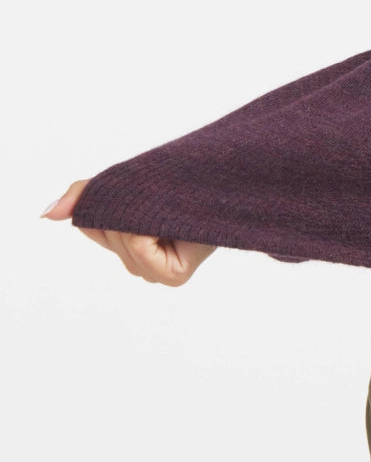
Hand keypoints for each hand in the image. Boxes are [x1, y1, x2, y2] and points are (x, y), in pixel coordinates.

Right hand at [42, 180, 217, 286]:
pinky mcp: (172, 276)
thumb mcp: (130, 186)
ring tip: (170, 206)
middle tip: (160, 195)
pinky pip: (138, 243)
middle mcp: (144, 271)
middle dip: (124, 206)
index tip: (139, 189)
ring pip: (121, 237)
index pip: (92, 225)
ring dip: (138, 212)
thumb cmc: (186, 185)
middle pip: (107, 231)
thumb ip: (87, 199)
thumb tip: (45, 214)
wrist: (234, 184)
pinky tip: (172, 220)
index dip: (106, 201)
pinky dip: (146, 225)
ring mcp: (158, 277)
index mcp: (132, 253)